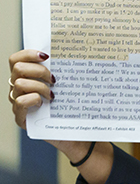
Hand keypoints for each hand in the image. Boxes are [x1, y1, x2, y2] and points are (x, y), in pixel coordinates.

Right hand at [8, 49, 112, 183]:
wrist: (77, 134)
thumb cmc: (73, 107)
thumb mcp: (69, 86)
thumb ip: (65, 71)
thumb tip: (78, 50)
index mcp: (27, 77)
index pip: (16, 59)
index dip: (29, 53)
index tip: (48, 56)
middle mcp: (18, 88)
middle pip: (17, 68)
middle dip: (39, 71)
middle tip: (55, 80)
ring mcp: (18, 103)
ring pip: (19, 83)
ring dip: (41, 87)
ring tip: (54, 95)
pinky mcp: (21, 118)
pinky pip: (20, 101)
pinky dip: (35, 99)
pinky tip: (47, 104)